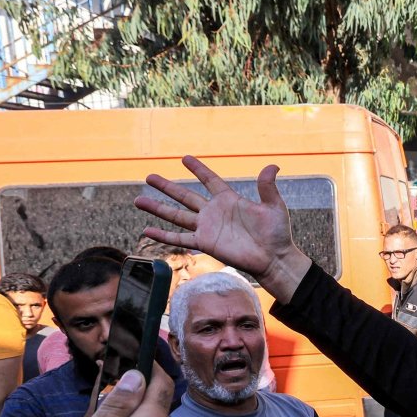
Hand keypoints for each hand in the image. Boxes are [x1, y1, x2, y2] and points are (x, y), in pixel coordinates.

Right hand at [135, 157, 311, 302]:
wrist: (274, 258)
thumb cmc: (277, 233)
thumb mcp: (274, 206)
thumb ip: (268, 187)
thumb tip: (273, 165)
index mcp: (229, 200)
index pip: (210, 180)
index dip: (199, 169)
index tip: (185, 158)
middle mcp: (214, 212)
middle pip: (185, 196)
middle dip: (167, 186)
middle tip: (149, 176)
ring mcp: (207, 228)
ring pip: (177, 215)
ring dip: (158, 208)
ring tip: (139, 200)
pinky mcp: (205, 244)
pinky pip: (180, 238)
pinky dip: (163, 235)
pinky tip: (147, 230)